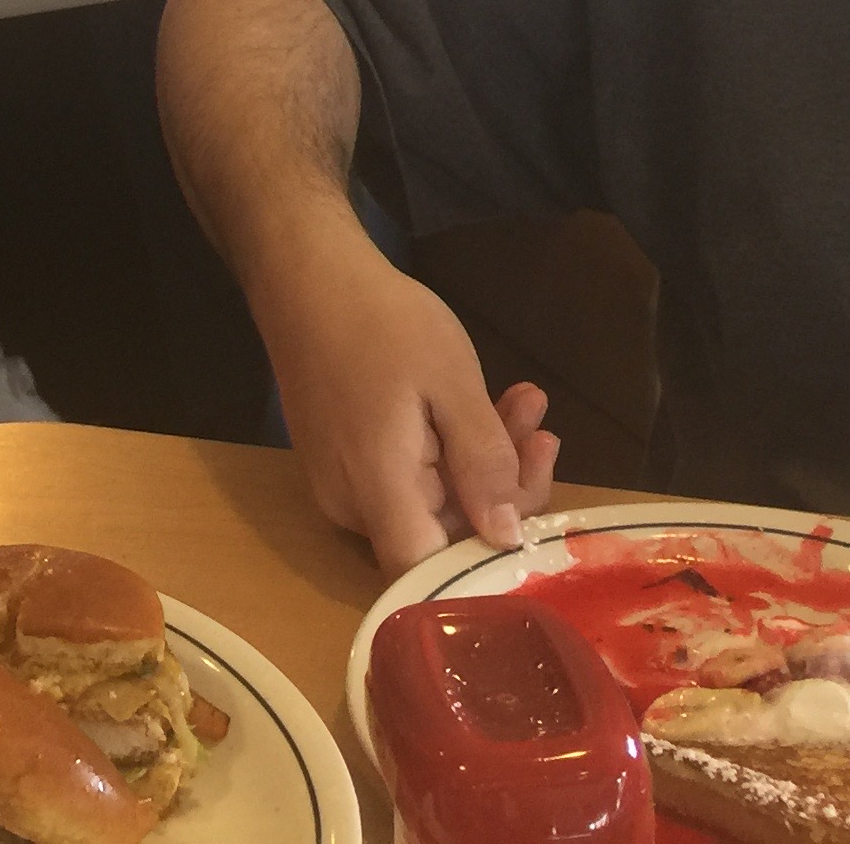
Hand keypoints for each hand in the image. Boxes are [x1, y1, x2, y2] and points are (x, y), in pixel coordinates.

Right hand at [253, 234, 556, 572]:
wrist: (307, 274)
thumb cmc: (382, 322)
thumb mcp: (451, 381)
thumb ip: (483, 463)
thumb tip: (507, 538)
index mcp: (378, 492)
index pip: (430, 575)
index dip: (487, 565)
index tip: (537, 513)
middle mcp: (352, 505)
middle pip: (439, 534)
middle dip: (503, 488)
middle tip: (543, 429)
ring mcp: (344, 482)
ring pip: (431, 499)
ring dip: (483, 459)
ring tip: (526, 402)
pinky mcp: (345, 458)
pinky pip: (408, 476)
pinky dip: (450, 447)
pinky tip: (483, 403)